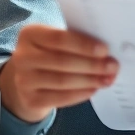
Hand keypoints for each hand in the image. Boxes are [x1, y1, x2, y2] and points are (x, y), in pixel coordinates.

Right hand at [0, 24, 118, 122]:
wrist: (30, 78)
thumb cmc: (52, 53)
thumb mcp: (58, 41)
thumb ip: (76, 41)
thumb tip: (106, 52)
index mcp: (30, 34)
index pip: (59, 38)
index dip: (83, 45)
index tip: (105, 50)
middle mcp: (22, 56)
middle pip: (62, 61)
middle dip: (92, 65)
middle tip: (112, 66)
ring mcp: (23, 80)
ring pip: (62, 81)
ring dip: (89, 80)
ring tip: (107, 79)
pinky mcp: (30, 100)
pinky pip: (59, 98)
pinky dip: (80, 94)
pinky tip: (93, 89)